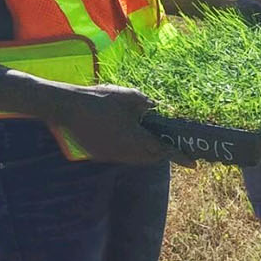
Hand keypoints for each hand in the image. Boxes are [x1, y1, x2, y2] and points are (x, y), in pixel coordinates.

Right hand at [50, 84, 189, 165]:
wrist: (67, 107)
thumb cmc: (100, 99)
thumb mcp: (129, 96)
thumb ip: (148, 105)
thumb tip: (159, 109)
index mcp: (135, 138)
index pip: (163, 151)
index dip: (179, 157)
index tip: (193, 163)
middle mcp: (124, 152)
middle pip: (151, 159)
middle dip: (163, 154)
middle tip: (171, 145)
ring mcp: (110, 156)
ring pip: (136, 159)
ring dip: (146, 153)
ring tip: (151, 140)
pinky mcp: (99, 155)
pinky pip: (121, 157)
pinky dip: (130, 151)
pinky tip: (128, 138)